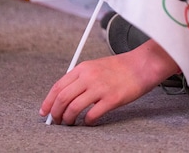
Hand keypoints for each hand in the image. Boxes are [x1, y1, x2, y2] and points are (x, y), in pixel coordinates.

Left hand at [40, 42, 171, 124]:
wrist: (144, 65)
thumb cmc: (122, 67)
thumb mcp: (97, 65)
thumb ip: (81, 78)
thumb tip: (64, 97)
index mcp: (83, 68)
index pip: (58, 87)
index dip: (48, 102)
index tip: (45, 112)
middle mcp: (89, 77)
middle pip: (62, 99)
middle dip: (56, 114)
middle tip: (57, 121)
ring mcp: (100, 88)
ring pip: (73, 108)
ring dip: (68, 120)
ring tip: (71, 123)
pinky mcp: (112, 99)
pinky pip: (92, 115)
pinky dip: (87, 122)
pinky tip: (89, 122)